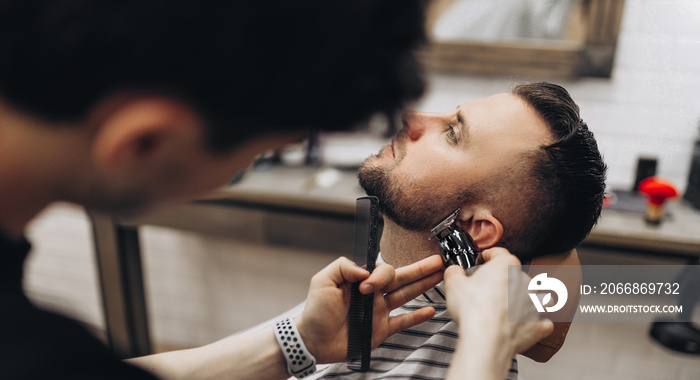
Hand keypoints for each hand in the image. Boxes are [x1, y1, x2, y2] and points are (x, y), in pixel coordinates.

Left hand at [296, 255, 443, 363]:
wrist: (313, 341)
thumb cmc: (315, 311)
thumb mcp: (322, 281)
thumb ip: (343, 267)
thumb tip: (365, 269)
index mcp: (361, 280)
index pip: (382, 270)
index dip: (380, 275)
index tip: (366, 287)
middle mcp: (373, 294)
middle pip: (402, 278)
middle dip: (420, 269)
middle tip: (438, 261)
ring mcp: (379, 311)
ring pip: (406, 295)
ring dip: (423, 285)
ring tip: (440, 276)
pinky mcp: (381, 329)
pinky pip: (403, 321)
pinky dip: (417, 316)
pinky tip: (431, 310)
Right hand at [444, 248, 552, 378]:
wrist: (486, 340)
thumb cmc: (474, 311)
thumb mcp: (453, 284)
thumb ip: (454, 272)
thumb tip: (455, 271)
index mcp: (506, 266)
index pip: (498, 253)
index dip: (488, 256)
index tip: (482, 261)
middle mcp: (524, 281)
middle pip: (515, 274)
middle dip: (503, 280)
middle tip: (486, 290)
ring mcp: (534, 303)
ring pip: (534, 295)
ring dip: (524, 299)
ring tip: (508, 306)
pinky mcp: (537, 324)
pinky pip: (542, 321)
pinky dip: (535, 322)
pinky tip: (526, 323)